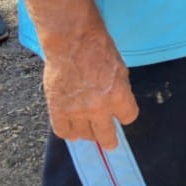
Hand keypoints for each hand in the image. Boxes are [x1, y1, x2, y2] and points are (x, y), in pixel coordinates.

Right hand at [42, 30, 137, 148]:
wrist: (72, 42)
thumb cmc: (99, 48)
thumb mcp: (121, 69)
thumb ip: (120, 90)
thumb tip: (118, 103)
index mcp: (119, 96)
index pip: (128, 117)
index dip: (125, 115)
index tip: (123, 114)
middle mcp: (98, 108)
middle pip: (106, 135)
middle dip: (109, 139)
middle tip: (110, 143)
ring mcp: (76, 111)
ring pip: (84, 135)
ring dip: (88, 134)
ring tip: (89, 131)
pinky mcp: (57, 109)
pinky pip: (63, 131)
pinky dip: (68, 131)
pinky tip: (72, 128)